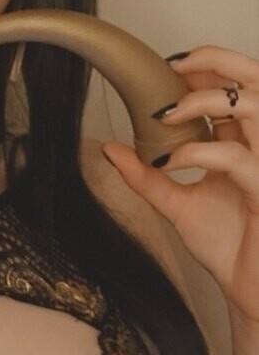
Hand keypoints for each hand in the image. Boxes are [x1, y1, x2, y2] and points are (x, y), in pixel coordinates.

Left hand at [102, 44, 258, 327]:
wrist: (250, 292)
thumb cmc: (230, 249)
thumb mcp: (177, 206)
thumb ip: (146, 177)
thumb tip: (110, 149)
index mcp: (246, 144)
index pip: (237, 88)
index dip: (208, 68)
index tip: (167, 68)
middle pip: (257, 81)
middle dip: (218, 62)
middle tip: (176, 65)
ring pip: (255, 107)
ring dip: (208, 100)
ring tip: (168, 112)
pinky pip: (238, 158)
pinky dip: (200, 153)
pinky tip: (172, 162)